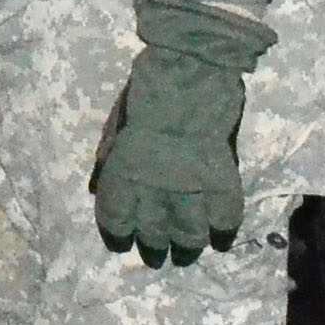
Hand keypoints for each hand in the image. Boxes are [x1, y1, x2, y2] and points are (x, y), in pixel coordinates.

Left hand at [87, 0, 267, 267]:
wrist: (192, 69)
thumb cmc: (148, 92)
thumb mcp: (115, 125)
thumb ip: (108, 161)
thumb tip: (99, 189)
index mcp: (123, 172)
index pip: (115, 218)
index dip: (118, 235)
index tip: (123, 241)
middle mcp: (154, 188)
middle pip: (152, 235)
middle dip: (153, 250)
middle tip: (157, 255)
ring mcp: (191, 187)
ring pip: (189, 236)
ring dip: (187, 249)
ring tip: (186, 252)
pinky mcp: (223, 181)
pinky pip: (225, 219)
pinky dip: (222, 232)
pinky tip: (219, 237)